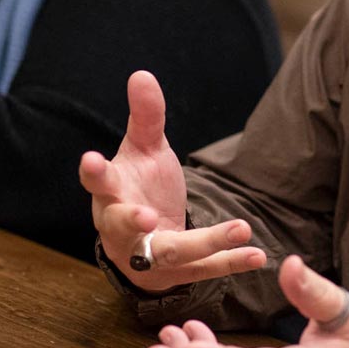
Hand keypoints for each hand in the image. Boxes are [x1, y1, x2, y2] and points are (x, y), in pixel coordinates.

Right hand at [80, 70, 264, 290]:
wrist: (144, 238)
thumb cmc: (138, 185)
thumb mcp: (143, 149)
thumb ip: (145, 116)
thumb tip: (141, 74)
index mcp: (110, 194)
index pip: (98, 182)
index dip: (93, 172)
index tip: (90, 159)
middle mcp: (121, 228)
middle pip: (124, 225)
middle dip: (134, 221)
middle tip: (148, 216)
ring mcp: (147, 255)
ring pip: (171, 252)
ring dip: (206, 242)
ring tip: (241, 227)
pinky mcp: (176, 273)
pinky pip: (204, 270)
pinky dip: (231, 262)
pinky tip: (258, 255)